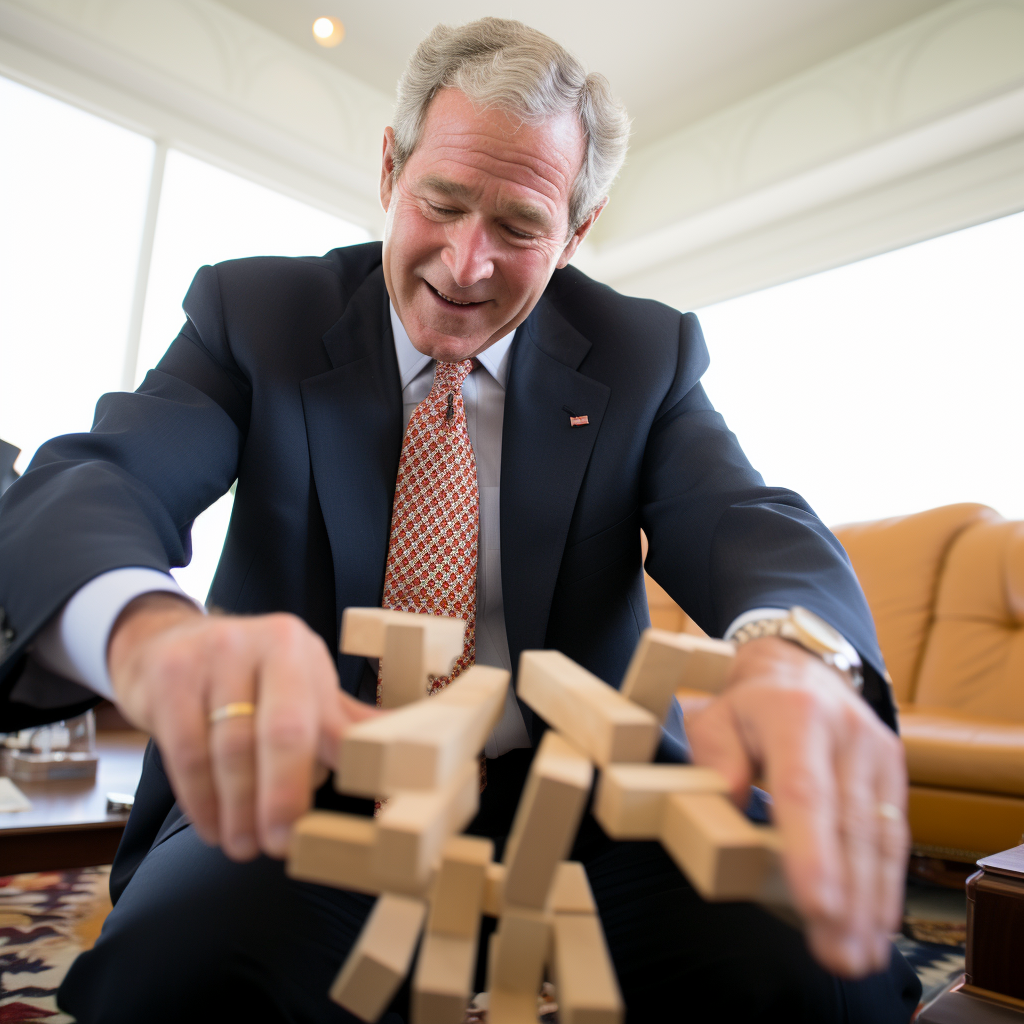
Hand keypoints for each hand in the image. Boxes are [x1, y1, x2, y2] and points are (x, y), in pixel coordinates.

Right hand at [107, 593, 378, 861]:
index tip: (316, 827)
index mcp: (300, 650)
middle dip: (281, 797)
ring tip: (242, 845)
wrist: (167, 646)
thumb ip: (343, 725)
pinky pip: (185, 750)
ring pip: (229, 748)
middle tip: (275, 846)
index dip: (324, 778)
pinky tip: (210, 826)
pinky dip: (199, 798)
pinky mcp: (170, 674)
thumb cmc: (248, 678)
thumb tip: (407, 758)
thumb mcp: (297, 689)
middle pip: (280, 732)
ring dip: (236, 809)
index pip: (319, 722)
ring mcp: (213, 654)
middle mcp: (261, 643)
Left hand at [684, 636, 908, 977]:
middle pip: (849, 824)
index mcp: (794, 714)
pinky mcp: (892, 770)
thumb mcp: (713, 717)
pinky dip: (884, 883)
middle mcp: (846, 732)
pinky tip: (875, 924)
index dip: (811, 851)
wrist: (797, 664)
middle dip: (846, 896)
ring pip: (879, 836)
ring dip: (870, 902)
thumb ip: (715, 761)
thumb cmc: (744, 703)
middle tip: (836, 953)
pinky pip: (893, 835)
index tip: (815, 905)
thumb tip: (727, 807)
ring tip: (856, 955)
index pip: (804, 791)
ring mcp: (877, 751)